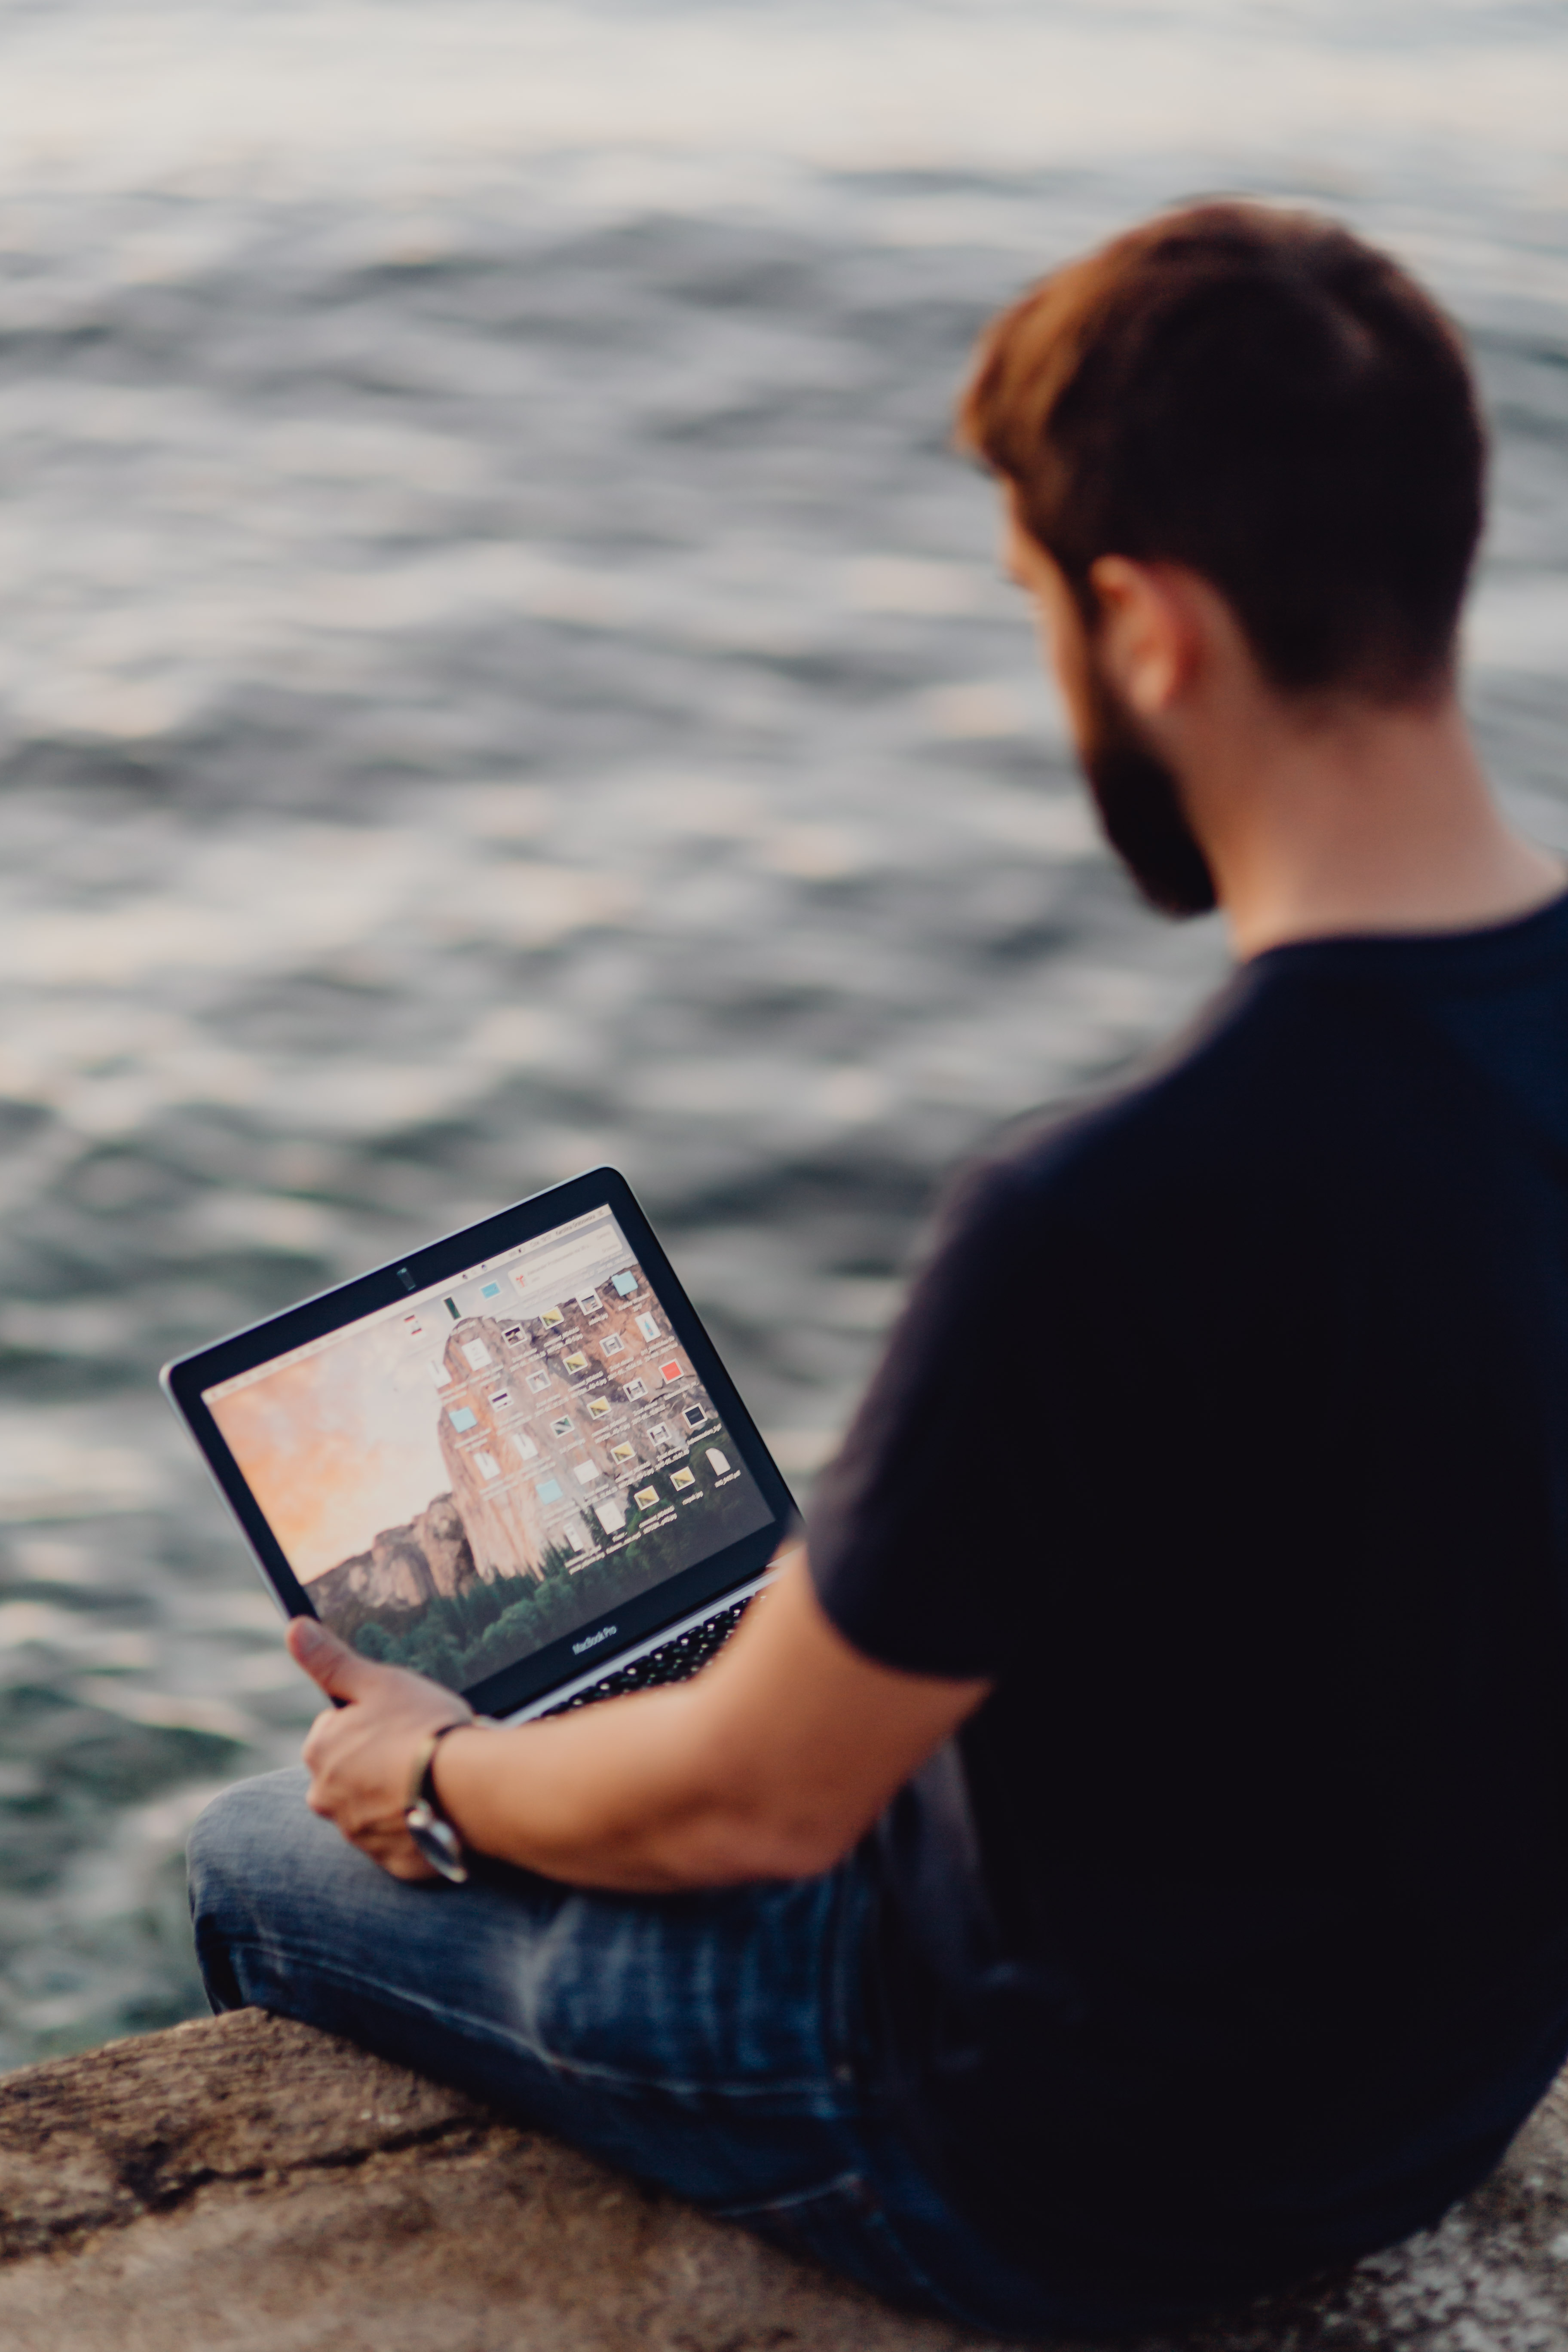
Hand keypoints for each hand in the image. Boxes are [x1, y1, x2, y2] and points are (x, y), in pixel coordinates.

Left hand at [288, 1617, 472, 1880]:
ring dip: (395, 1794)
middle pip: (350, 1771)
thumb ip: (331, 1660)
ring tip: (434, 1779)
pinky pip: (398, 1839)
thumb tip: (294, 1628)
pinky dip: (414, 1825)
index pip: (335, 1729)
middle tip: (420, 1749)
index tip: (400, 1720)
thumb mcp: (376, 1682)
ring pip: (373, 1806)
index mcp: (320, 1750)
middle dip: (378, 1761)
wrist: (466, 1789)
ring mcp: (356, 1834)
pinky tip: (439, 1809)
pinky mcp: (390, 1862)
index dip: (370, 1720)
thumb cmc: (421, 1727)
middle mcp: (326, 1797)